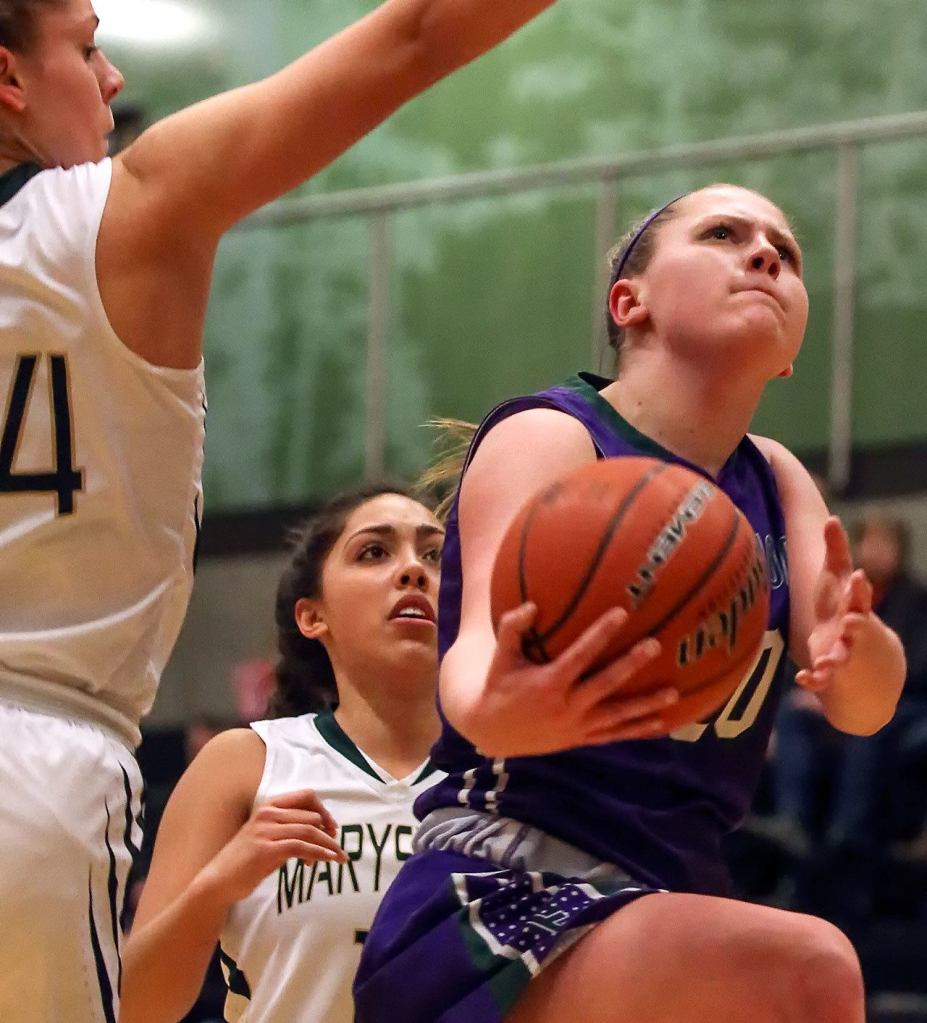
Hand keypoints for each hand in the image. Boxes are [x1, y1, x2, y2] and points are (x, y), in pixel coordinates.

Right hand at [196, 789, 346, 903]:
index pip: (306, 796)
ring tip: (339, 857)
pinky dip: (319, 853)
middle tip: (336, 846)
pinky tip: (327, 861)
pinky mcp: (267, 850)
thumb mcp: (267, 836)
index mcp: (269, 806)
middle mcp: (268, 814)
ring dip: (329, 844)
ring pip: (310, 830)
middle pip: (312, 814)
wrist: (218, 881)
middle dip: (328, 831)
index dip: (323, 809)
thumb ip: (288, 829)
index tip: (332, 827)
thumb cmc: (245, 860)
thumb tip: (319, 831)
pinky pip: (302, 847)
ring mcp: (266, 831)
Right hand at [470, 603, 677, 756]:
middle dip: (631, 664)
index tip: (621, 612)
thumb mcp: (500, 657)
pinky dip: (638, 730)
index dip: (601, 634)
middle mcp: (566, 707)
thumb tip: (532, 605)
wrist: (492, 732)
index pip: (580, 655)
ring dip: (646, 704)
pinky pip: (614, 735)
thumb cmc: (498, 686)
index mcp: (548, 684)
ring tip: (674, 692)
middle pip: (606, 684)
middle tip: (655, 644)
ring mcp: (576, 726)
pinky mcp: (581, 739)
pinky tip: (662, 723)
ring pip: (617, 715)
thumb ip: (512, 628)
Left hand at [795, 516, 874, 692]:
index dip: (859, 588)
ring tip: (826, 661)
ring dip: (834, 659)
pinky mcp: (831, 674)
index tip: (859, 577)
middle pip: (858, 628)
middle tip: (852, 621)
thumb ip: (837, 552)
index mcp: (855, 608)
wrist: (868, 664)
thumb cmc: (844, 609)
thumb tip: (831, 517)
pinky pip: (823, 681)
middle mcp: (854, 632)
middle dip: (856, 625)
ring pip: (842, 658)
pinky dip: (814, 682)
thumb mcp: (840, 582)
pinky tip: (803, 681)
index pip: (860, 596)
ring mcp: (845, 654)